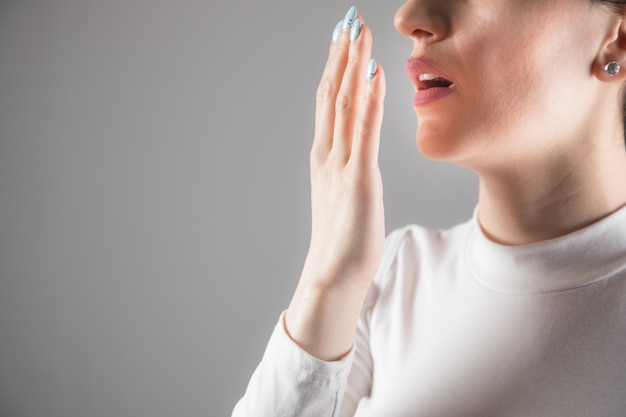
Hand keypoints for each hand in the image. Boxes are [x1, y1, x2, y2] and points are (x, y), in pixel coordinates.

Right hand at [285, 10, 386, 360]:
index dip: (334, 67)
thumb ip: (345, 164)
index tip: (341, 38)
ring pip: (343, 106)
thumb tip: (353, 144)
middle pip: (332, 94)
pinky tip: (373, 75)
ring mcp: (341, 165)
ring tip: (356, 33)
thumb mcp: (340, 191)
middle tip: (346, 21)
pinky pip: (363, 133)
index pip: (328, 102)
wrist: (333, 272)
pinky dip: (368, 101)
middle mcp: (328, 154)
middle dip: (340, 56)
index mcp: (324, 155)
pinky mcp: (358, 180)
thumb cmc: (341, 235)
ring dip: (351, 67)